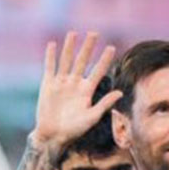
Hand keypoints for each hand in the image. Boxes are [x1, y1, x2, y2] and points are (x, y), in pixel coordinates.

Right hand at [33, 32, 121, 154]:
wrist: (53, 136)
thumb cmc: (74, 130)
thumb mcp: (92, 117)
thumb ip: (105, 104)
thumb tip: (120, 92)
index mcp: (87, 91)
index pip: (98, 71)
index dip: (104, 60)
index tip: (111, 48)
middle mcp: (75, 84)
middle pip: (83, 61)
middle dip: (88, 48)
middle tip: (94, 33)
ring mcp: (61, 83)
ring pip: (67, 61)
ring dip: (70, 47)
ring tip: (74, 33)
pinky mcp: (48, 85)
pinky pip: (50, 68)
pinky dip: (51, 56)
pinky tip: (53, 44)